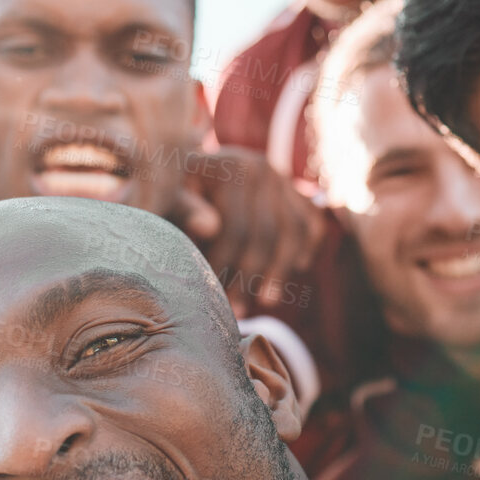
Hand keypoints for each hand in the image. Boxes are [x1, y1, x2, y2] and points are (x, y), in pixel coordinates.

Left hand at [167, 145, 325, 314]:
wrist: (187, 170)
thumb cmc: (171, 195)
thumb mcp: (169, 200)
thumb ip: (184, 211)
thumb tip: (209, 229)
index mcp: (229, 168)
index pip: (236, 227)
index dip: (224, 265)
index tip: (211, 295)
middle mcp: (260, 168)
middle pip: (267, 232)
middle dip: (251, 276)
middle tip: (237, 311)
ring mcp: (280, 177)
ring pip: (293, 231)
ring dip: (281, 270)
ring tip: (267, 302)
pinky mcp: (293, 188)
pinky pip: (310, 221)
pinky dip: (307, 245)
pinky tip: (298, 268)